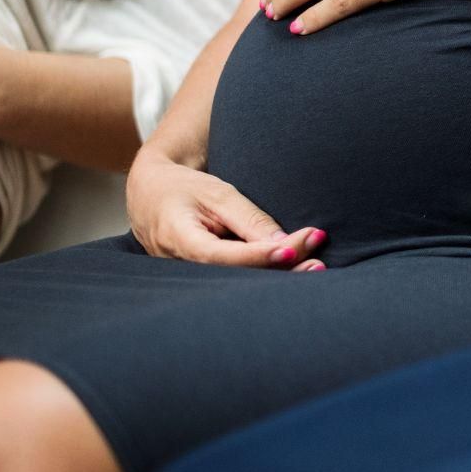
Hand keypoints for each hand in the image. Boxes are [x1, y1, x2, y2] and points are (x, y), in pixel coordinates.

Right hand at [124, 150, 326, 269]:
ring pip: (238, 282)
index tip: (293, 249)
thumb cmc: (184, 189)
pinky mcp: (203, 278)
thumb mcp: (217, 194)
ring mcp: (190, 277)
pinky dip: (267, 275)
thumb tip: (285, 244)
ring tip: (316, 267)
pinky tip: (297, 271)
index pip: (223, 255)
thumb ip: (249, 219)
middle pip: (236, 275)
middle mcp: (182, 266)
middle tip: (319, 263)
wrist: (152, 195)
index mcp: (179, 240)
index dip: (259, 256)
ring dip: (278, 276)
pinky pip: (237, 279)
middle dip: (278, 271)